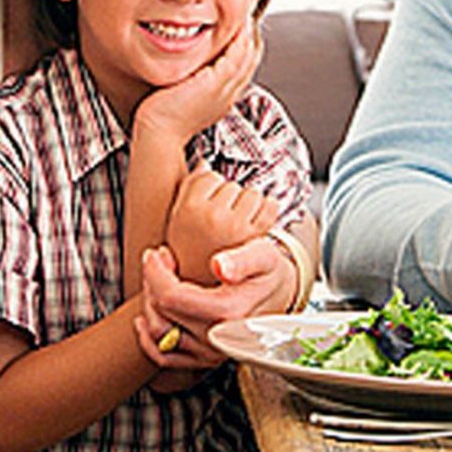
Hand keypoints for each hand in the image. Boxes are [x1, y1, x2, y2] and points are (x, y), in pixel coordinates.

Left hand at [133, 22, 261, 145]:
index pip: (242, 71)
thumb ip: (191, 85)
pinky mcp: (214, 84)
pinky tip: (239, 28)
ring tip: (246, 18)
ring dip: (248, 37)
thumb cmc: (163, 119)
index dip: (245, 52)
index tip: (241, 34)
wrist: (159, 134)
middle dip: (251, 40)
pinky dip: (239, 42)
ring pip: (246, 59)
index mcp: (222, 100)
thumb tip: (188, 72)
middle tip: (248, 20)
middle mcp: (227, 96)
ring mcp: (223, 91)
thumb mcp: (184, 98)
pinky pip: (235, 59)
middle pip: (249, 64)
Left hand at [137, 232, 295, 371]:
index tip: (157, 253)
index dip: (155, 272)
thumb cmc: (268, 270)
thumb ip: (242, 259)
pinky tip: (145, 319)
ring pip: (158, 333)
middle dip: (152, 281)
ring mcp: (210, 353)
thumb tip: (220, 266)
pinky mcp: (204, 360)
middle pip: (161, 311)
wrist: (279, 293)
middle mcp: (218, 337)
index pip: (171, 296)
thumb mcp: (262, 255)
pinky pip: (164, 358)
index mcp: (229, 312)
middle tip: (160, 259)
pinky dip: (148, 340)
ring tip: (159, 280)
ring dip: (149, 304)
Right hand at [166, 169, 278, 283]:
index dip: (209, 187)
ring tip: (236, 226)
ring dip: (248, 205)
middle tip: (219, 222)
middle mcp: (211, 218)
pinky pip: (271, 206)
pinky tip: (255, 226)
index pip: (208, 176)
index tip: (206, 205)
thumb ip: (189, 188)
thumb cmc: (193, 251)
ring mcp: (235, 227)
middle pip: (230, 184)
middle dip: (228, 197)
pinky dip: (268, 212)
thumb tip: (205, 162)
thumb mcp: (180, 220)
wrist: (212, 288)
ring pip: (252, 193)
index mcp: (187, 211)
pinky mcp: (257, 236)